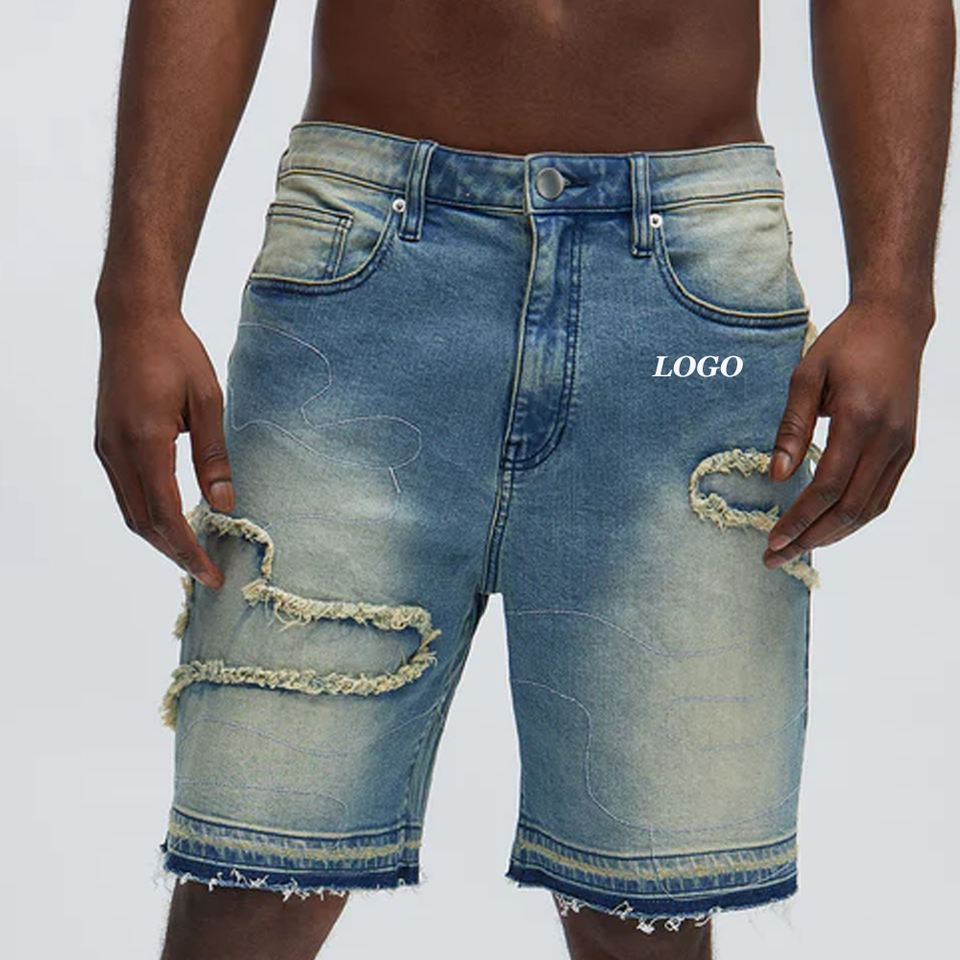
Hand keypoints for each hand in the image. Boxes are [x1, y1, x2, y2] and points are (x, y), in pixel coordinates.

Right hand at [93, 303, 231, 588]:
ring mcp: (106, 448)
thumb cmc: (177, 354)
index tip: (212, 573)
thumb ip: (214, 456)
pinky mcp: (105, 442)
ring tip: (192, 553)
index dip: (189, 550)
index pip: (166, 514)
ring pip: (130, 512)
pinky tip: (171, 520)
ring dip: (160, 539)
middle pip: (143, 523)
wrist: (133, 320)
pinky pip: (124, 493)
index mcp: (145, 442)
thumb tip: (225, 504)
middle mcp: (118, 451)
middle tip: (207, 572)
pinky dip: (147, 515)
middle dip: (175, 553)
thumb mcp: (208, 402)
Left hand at [764, 296, 931, 568]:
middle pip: (848, 508)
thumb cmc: (844, 345)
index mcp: (859, 419)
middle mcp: (887, 439)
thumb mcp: (805, 376)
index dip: (799, 519)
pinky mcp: (906, 448)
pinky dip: (854, 518)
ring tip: (798, 549)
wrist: (895, 323)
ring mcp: (902, 446)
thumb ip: (790, 427)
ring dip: (832, 535)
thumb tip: (776, 477)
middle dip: (810, 538)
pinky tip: (828, 527)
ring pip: (868, 508)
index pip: (826, 487)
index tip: (772, 540)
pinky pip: (881, 495)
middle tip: (776, 557)